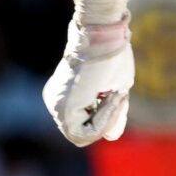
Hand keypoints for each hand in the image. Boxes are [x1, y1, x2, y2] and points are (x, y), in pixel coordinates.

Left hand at [42, 18, 133, 145]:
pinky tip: (111, 98)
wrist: (104, 38)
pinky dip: (103, 121)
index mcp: (65, 96)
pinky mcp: (63, 108)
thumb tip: (111, 137)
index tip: (119, 96)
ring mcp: (56, 106)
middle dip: (107, 120)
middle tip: (120, 97)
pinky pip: (82, 133)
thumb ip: (111, 114)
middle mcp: (56, 102)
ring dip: (106, 120)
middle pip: (82, 133)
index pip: (85, 125)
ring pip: (81, 136)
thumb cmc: (112, 58)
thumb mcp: (115, 91)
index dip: (107, 119)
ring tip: (115, 96)